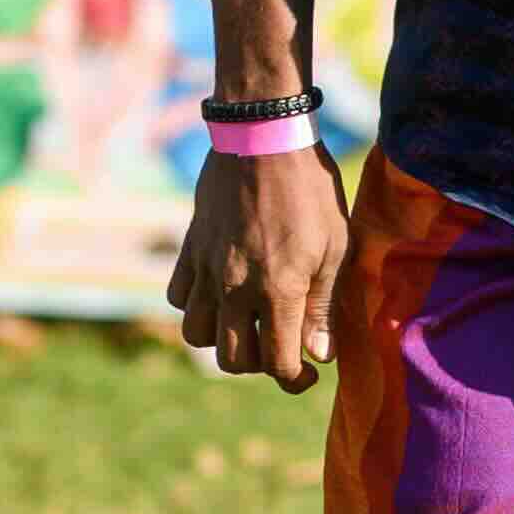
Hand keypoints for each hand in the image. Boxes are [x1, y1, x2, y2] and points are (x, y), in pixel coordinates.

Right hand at [168, 144, 350, 388]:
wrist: (263, 135)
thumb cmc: (309, 189)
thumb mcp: (335, 245)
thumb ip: (324, 305)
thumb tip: (320, 355)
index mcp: (278, 290)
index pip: (278, 363)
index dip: (295, 379)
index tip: (309, 372)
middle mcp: (235, 288)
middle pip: (233, 359)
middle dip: (260, 364)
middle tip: (281, 345)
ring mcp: (206, 269)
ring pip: (197, 335)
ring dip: (223, 339)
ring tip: (248, 323)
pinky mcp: (190, 248)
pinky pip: (178, 298)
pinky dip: (195, 306)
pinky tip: (220, 293)